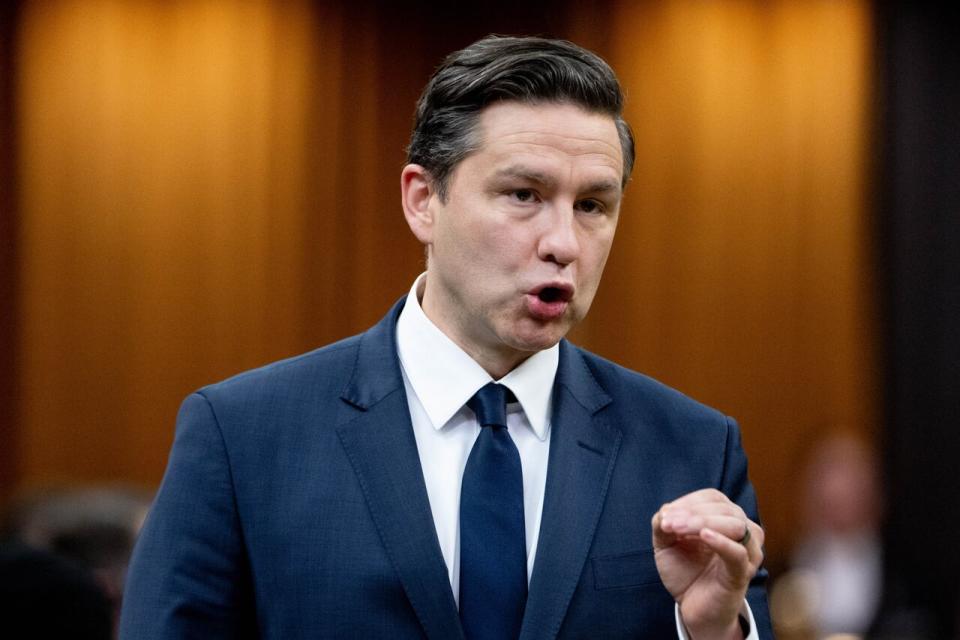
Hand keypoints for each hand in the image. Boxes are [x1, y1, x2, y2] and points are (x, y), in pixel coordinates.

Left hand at [651, 489, 763, 639]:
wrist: (692, 608)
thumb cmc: (685, 571)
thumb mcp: (665, 543)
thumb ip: (662, 523)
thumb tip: (666, 510)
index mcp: (724, 518)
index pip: (712, 497)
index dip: (689, 501)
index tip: (666, 515)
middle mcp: (742, 531)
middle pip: (724, 509)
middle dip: (692, 512)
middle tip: (668, 523)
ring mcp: (746, 552)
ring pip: (735, 525)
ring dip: (703, 522)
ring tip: (677, 529)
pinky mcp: (742, 573)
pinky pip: (738, 553)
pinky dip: (722, 541)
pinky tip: (704, 536)